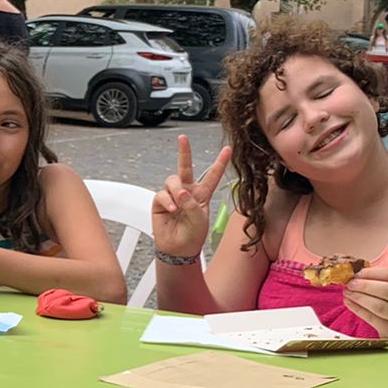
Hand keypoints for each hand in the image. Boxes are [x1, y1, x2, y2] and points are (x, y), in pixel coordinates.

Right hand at [150, 134, 230, 259]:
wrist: (178, 249)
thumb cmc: (193, 235)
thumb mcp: (199, 219)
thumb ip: (191, 203)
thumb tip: (179, 192)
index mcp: (202, 194)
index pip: (212, 175)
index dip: (220, 162)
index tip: (228, 149)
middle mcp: (187, 191)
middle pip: (185, 167)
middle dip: (184, 152)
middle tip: (183, 138)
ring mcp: (173, 195)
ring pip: (172, 180)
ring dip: (176, 190)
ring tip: (178, 204)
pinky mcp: (160, 202)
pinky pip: (162, 193)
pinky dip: (167, 200)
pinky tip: (171, 209)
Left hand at [341, 266, 387, 343]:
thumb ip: (382, 283)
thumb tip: (356, 275)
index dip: (372, 272)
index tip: (357, 273)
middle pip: (387, 290)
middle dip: (365, 285)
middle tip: (350, 283)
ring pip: (379, 306)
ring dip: (359, 297)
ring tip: (347, 292)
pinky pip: (371, 319)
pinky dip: (357, 309)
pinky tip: (348, 302)